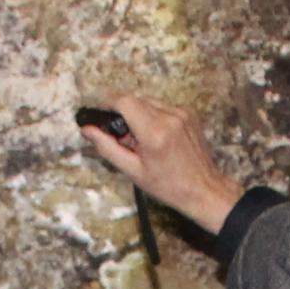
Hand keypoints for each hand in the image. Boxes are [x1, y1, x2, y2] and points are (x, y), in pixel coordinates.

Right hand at [77, 93, 248, 236]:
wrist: (202, 188)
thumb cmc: (169, 185)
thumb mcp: (132, 170)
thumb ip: (107, 147)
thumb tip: (87, 130)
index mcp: (155, 133)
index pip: (125, 101)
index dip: (108, 103)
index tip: (102, 113)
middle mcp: (170, 117)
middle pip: (135, 100)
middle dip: (124, 114)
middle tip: (126, 138)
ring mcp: (182, 112)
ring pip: (148, 101)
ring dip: (140, 115)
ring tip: (144, 140)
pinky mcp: (189, 112)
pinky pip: (163, 106)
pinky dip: (155, 117)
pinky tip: (159, 137)